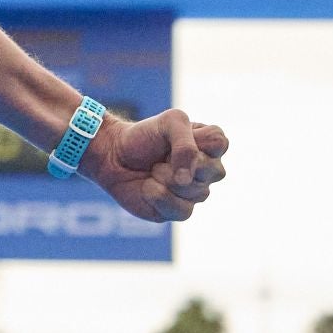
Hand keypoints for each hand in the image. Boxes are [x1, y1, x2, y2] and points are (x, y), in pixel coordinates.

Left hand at [83, 109, 227, 222]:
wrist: (112, 156)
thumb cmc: (142, 137)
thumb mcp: (167, 123)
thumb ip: (186, 143)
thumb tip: (188, 180)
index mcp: (208, 145)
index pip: (220, 142)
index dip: (196, 141)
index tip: (174, 135)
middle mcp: (207, 170)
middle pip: (213, 170)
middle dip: (180, 161)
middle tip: (162, 154)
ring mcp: (195, 192)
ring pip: (197, 191)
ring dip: (165, 177)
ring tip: (153, 169)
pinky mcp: (180, 210)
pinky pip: (182, 209)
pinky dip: (158, 196)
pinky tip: (148, 187)